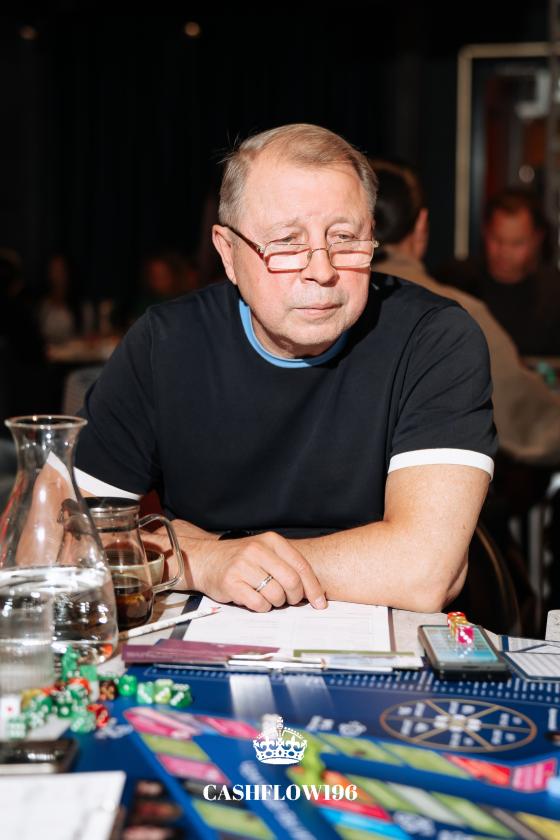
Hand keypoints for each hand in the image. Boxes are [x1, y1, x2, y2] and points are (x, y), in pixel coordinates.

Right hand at [145, 522, 326, 612]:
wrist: (206, 559)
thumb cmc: (241, 559)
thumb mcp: (265, 552)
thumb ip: (287, 565)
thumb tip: (314, 592)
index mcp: (271, 541)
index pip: (301, 566)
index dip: (313, 588)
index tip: (319, 603)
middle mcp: (257, 550)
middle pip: (292, 582)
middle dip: (295, 597)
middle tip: (289, 601)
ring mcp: (243, 566)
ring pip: (276, 595)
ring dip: (276, 603)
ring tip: (267, 597)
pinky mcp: (231, 582)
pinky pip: (259, 604)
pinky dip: (262, 607)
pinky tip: (255, 599)